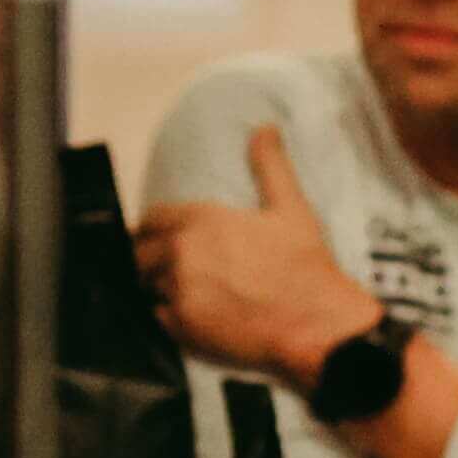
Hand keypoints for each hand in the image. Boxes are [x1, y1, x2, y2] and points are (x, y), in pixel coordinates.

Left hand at [137, 124, 385, 383]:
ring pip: (147, 286)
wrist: (316, 325)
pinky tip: (191, 315)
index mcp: (202, 220)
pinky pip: (158, 317)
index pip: (152, 219)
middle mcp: (181, 253)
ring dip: (160, 287)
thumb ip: (270, 166)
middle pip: (140, 254)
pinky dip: (168, 316)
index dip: (156, 228)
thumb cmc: (305, 266)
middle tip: (171, 267)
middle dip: (151, 258)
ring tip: (184, 292)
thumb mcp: (292, 208)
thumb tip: (265, 129)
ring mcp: (178, 292)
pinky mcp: (182, 328)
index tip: (163, 236)